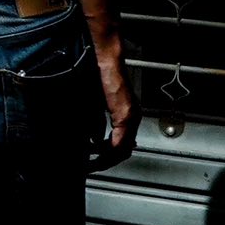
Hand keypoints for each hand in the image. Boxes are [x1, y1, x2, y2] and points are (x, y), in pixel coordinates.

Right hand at [88, 53, 139, 171]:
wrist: (105, 58)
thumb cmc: (99, 75)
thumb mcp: (96, 103)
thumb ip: (97, 123)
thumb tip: (96, 139)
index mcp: (126, 115)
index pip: (121, 145)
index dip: (107, 157)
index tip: (94, 163)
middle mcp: (132, 116)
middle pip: (123, 151)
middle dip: (106, 161)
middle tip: (91, 166)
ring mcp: (130, 115)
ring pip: (123, 148)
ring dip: (106, 158)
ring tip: (92, 161)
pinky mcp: (125, 113)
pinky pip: (120, 140)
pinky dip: (108, 148)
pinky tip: (95, 148)